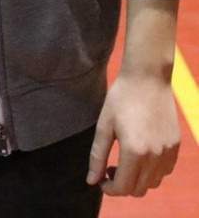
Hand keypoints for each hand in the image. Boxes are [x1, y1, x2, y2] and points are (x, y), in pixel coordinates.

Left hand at [87, 71, 179, 195]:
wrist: (148, 78)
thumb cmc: (121, 98)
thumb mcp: (104, 125)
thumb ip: (98, 155)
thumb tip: (91, 180)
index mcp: (134, 151)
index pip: (123, 187)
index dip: (109, 188)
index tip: (101, 179)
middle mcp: (154, 156)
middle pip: (139, 189)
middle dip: (122, 185)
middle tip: (110, 168)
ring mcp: (168, 152)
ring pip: (153, 183)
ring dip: (138, 179)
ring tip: (125, 161)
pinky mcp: (175, 146)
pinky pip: (165, 171)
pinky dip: (153, 171)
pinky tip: (141, 154)